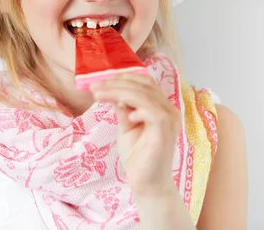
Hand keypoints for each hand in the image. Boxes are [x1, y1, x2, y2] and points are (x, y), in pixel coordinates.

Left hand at [90, 72, 180, 195]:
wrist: (146, 185)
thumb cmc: (138, 158)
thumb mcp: (126, 127)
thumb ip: (123, 109)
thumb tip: (112, 93)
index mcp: (161, 107)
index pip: (145, 82)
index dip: (124, 77)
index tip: (101, 81)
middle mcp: (169, 110)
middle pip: (144, 84)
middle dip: (116, 82)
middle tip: (94, 86)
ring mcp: (169, 120)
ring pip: (144, 94)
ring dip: (118, 91)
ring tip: (98, 94)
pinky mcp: (164, 130)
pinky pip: (151, 111)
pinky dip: (135, 107)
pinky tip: (124, 113)